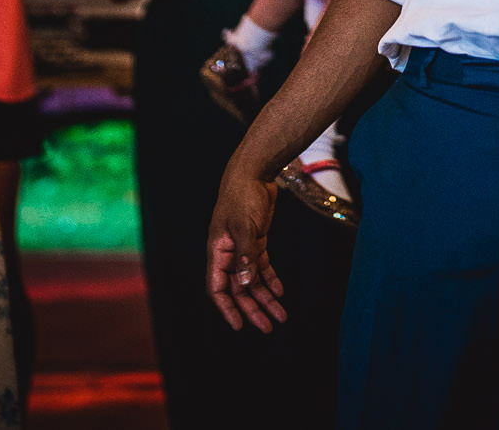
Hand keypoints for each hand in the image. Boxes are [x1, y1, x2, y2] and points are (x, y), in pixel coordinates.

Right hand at [205, 169, 286, 331]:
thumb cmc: (242, 197)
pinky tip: (280, 292)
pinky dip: (270, 280)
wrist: (254, 172)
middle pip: (238, 289)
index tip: (239, 326)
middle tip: (268, 327)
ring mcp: (242, 247)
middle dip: (253, 309)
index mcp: (218, 251)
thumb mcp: (245, 227)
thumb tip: (244, 286)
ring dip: (265, 298)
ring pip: (252, 280)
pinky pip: (262, 266)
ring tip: (280, 316)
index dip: (227, 308)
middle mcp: (228, 253)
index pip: (217, 288)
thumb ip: (245, 257)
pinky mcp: (256, 240)